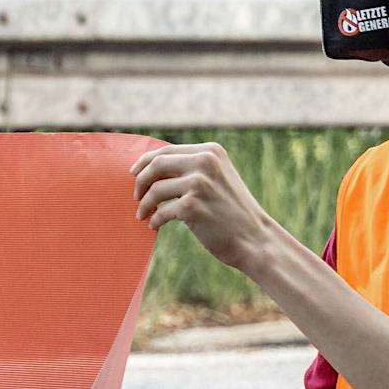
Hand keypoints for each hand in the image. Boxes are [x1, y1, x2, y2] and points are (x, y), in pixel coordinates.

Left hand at [132, 142, 275, 271]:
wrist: (254, 238)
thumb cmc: (232, 211)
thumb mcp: (218, 178)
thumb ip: (193, 168)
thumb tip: (151, 168)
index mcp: (211, 151)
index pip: (167, 150)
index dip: (145, 162)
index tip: (134, 173)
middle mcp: (205, 162)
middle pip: (156, 165)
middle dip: (140, 181)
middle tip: (135, 196)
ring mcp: (199, 184)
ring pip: (155, 189)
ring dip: (144, 204)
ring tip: (142, 214)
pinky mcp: (192, 206)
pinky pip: (161, 211)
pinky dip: (155, 219)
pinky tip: (154, 225)